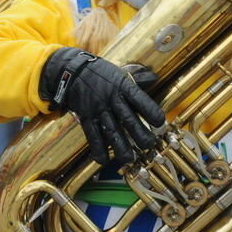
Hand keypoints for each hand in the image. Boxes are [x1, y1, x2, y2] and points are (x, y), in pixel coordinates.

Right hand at [38, 48, 164, 164]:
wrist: (71, 71)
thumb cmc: (100, 72)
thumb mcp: (119, 72)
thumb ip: (137, 78)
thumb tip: (154, 79)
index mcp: (122, 86)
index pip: (139, 98)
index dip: (150, 111)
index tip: (160, 122)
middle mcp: (111, 99)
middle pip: (128, 119)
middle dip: (139, 134)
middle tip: (148, 145)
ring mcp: (98, 109)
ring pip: (111, 131)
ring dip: (121, 147)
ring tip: (130, 159)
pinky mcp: (86, 118)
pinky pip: (92, 136)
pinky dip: (98, 149)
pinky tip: (104, 160)